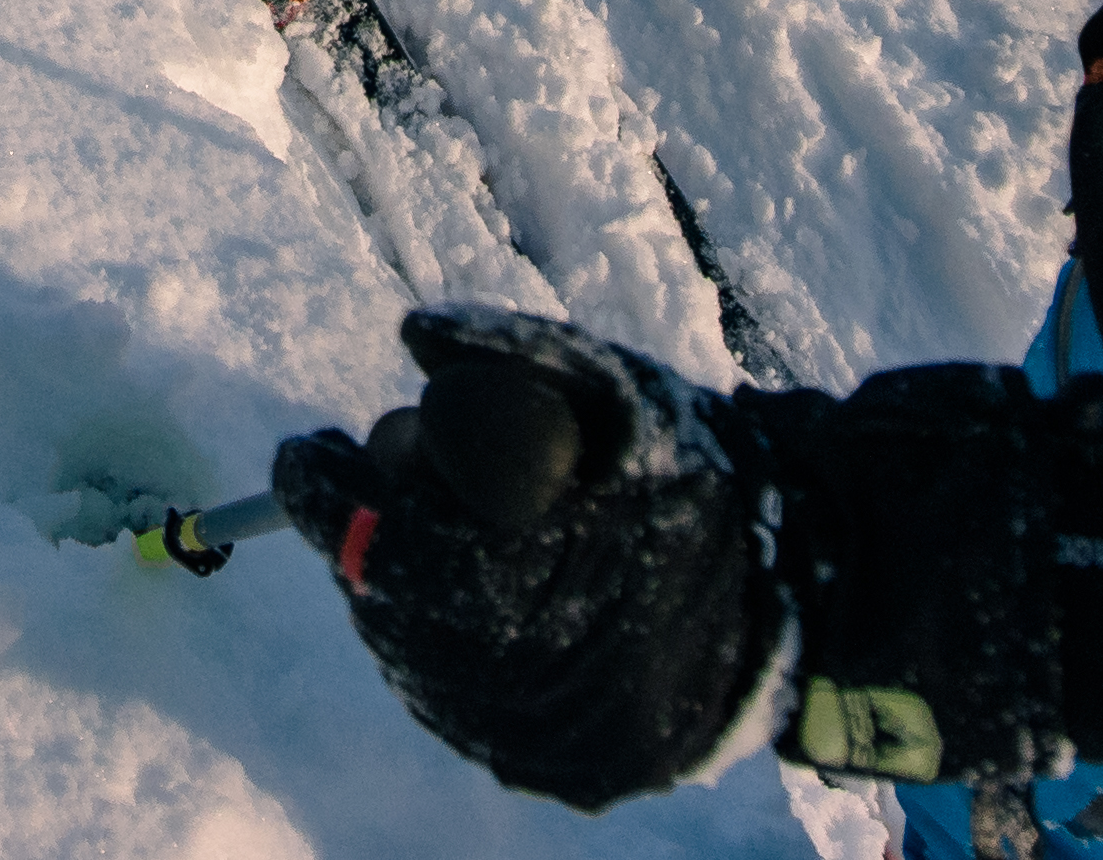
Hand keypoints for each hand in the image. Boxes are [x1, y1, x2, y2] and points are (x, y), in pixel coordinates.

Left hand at [271, 308, 781, 810]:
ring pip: (411, 655)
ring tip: (443, 536)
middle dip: (366, 526)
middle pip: (379, 597)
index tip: (306, 450)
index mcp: (510, 573)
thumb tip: (414, 336)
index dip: (319, 488)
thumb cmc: (698, 477)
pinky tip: (478, 601)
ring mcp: (521, 731)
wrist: (796, 599)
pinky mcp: (545, 765)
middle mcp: (503, 672)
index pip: (364, 535)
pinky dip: (448, 646)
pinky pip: (459, 701)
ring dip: (404, 591)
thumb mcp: (614, 387)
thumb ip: (509, 351)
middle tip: (378, 477)